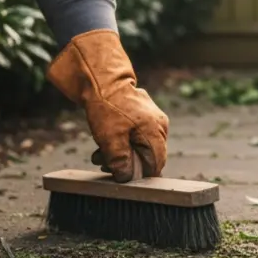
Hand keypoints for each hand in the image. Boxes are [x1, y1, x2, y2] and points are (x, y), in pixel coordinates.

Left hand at [47, 29, 168, 182]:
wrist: (101, 79)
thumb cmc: (107, 108)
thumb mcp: (110, 140)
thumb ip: (120, 162)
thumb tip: (126, 178)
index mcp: (156, 131)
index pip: (156, 164)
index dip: (139, 175)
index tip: (120, 177)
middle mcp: (160, 126)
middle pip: (148, 155)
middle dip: (125, 163)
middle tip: (103, 164)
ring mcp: (153, 118)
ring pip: (140, 146)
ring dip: (120, 153)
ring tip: (98, 155)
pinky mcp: (143, 114)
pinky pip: (136, 135)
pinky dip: (122, 141)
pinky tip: (103, 143)